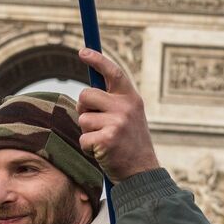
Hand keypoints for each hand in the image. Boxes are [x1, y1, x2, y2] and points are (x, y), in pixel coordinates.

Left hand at [76, 48, 160, 182]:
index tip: (82, 51)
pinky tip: (102, 152)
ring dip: (87, 131)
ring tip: (104, 140)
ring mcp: (117, 122)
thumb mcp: (128, 117)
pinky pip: (83, 138)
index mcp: (132, 98)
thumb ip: (112, 103)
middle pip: (85, 95)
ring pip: (82, 119)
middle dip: (84, 109)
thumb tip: (86, 93)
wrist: (142, 172)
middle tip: (96, 123)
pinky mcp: (107, 139)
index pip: (113, 72)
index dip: (97, 60)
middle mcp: (126, 107)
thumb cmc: (129, 144)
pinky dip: (87, 147)